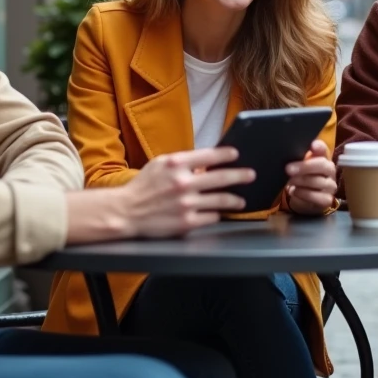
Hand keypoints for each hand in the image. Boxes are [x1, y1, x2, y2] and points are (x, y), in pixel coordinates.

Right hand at [121, 148, 253, 237]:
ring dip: (235, 200)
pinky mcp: (186, 222)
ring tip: (241, 201)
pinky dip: (216, 214)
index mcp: (175, 164)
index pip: (209, 156)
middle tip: (251, 175)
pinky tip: (218, 213)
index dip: (226, 155)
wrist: (126, 211)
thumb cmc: (143, 186)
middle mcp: (183, 183)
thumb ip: (182, 162)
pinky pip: (211, 217)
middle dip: (240, 176)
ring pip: (221, 200)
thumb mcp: (160, 164)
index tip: (236, 155)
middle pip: (221, 178)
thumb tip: (206, 162)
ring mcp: (186, 204)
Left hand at [285, 140, 336, 214]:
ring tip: (290, 181)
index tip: (312, 145)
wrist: (304, 198)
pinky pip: (316, 196)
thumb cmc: (301, 177)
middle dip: (304, 167)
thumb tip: (285, 153)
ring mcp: (330, 185)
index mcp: (323, 157)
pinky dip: (303, 194)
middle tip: (288, 169)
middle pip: (321, 165)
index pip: (323, 149)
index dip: (319, 146)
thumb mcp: (298, 166)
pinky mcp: (327, 199)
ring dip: (301, 181)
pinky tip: (295, 191)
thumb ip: (296, 158)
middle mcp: (329, 170)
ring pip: (318, 181)